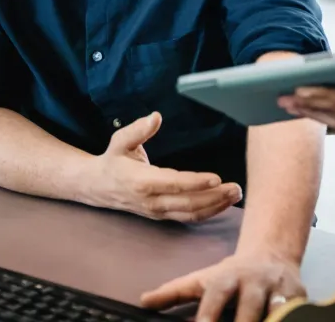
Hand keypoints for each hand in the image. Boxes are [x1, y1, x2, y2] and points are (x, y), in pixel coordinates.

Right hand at [86, 112, 241, 222]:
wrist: (98, 187)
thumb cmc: (113, 160)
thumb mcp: (120, 141)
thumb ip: (138, 130)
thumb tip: (156, 117)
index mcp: (141, 181)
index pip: (174, 184)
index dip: (196, 182)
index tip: (217, 177)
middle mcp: (151, 201)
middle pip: (187, 203)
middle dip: (214, 197)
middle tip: (236, 188)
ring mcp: (157, 211)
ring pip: (190, 214)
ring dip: (215, 206)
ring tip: (235, 194)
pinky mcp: (163, 215)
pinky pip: (187, 217)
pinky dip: (207, 212)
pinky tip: (222, 203)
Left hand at [140, 252, 303, 321]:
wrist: (271, 255)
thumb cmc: (230, 276)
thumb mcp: (202, 279)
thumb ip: (174, 292)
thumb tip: (142, 301)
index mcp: (228, 277)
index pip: (216, 297)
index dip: (208, 315)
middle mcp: (255, 282)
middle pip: (249, 310)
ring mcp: (280, 290)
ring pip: (278, 313)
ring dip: (271, 321)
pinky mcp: (301, 298)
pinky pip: (298, 314)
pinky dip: (291, 319)